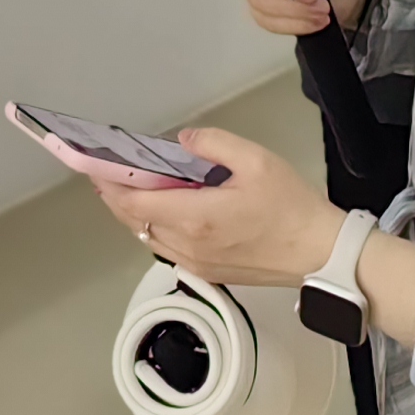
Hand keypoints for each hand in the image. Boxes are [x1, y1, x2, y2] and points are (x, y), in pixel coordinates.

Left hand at [92, 126, 339, 285]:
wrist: (321, 254)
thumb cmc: (291, 207)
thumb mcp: (257, 161)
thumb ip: (215, 144)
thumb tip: (183, 142)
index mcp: (196, 217)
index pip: (134, 203)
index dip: (109, 184)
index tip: (93, 166)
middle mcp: (188, 246)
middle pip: (135, 222)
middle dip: (115, 196)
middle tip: (105, 171)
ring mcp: (197, 264)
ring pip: (149, 238)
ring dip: (134, 213)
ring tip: (129, 186)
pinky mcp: (209, 273)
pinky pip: (168, 248)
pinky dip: (155, 227)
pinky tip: (162, 209)